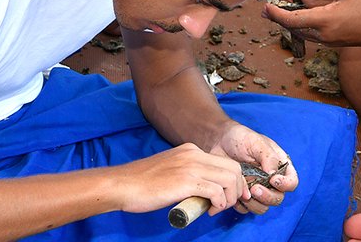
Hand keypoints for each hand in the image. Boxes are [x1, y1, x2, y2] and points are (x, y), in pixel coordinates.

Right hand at [112, 143, 247, 214]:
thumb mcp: (171, 169)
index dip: (232, 181)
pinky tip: (209, 210)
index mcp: (190, 150)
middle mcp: (193, 154)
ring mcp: (190, 167)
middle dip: (236, 189)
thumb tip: (205, 190)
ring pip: (230, 179)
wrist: (123, 184)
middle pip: (233, 168)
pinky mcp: (186, 182)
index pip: (225, 162)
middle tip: (225, 204)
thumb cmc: (143, 182)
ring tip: (217, 208)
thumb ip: (189, 174)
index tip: (227, 196)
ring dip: (229, 198)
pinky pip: (217, 192)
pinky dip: (219, 203)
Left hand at [210, 123, 298, 213]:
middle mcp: (271, 181)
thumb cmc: (240, 138)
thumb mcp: (255, 141)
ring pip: (263, 207)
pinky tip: (235, 194)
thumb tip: (274, 175)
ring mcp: (258, 189)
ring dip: (255, 204)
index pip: (292, 182)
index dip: (286, 185)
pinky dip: (242, 206)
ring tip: (244, 192)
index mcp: (280, 166)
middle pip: (278, 198)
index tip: (274, 180)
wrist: (220, 141)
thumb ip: (268, 157)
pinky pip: (247, 209)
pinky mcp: (244, 195)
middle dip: (268, 196)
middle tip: (255, 188)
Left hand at [263, 0, 360, 48]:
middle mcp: (322, 34)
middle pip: (292, 27)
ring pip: (300, 32)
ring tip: (278, 9)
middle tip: (265, 6)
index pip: (290, 19)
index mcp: (322, 20)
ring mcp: (327, 40)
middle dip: (278, 17)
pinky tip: (300, 15)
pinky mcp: (333, 42)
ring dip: (289, 22)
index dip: (274, 13)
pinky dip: (301, 25)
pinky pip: (310, 34)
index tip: (264, 6)